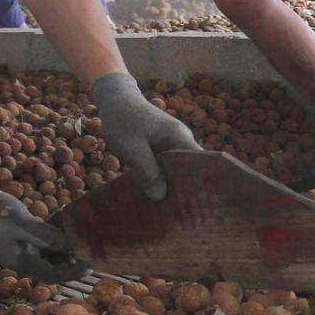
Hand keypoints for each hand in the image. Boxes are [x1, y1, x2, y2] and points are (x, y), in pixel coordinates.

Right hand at [0, 169, 84, 280]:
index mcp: (19, 261)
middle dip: (71, 264)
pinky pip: (41, 244)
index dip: (72, 272)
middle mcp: (20, 259)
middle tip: (91, 253)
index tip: (89, 264)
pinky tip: (63, 226)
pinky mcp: (19, 238)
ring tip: (81, 239)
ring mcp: (19, 249)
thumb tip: (68, 248)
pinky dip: (53, 239)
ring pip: (47, 256)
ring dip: (63, 251)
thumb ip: (44, 236)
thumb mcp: (21, 223)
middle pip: (51, 268)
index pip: (51, 274)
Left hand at [91, 73, 200, 199]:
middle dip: (185, 189)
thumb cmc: (123, 120)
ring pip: (177, 169)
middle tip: (179, 214)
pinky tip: (156, 194)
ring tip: (169, 209)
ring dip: (172, 184)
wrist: (115, 99)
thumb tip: (160, 197)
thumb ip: (146, 171)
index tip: (194, 205)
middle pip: (190, 169)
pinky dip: (162, 178)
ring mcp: (173, 143)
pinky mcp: (163, 147)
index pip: (200, 164)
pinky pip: (167, 165)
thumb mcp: (131, 148)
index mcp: (179, 138)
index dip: (199, 184)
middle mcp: (181, 140)